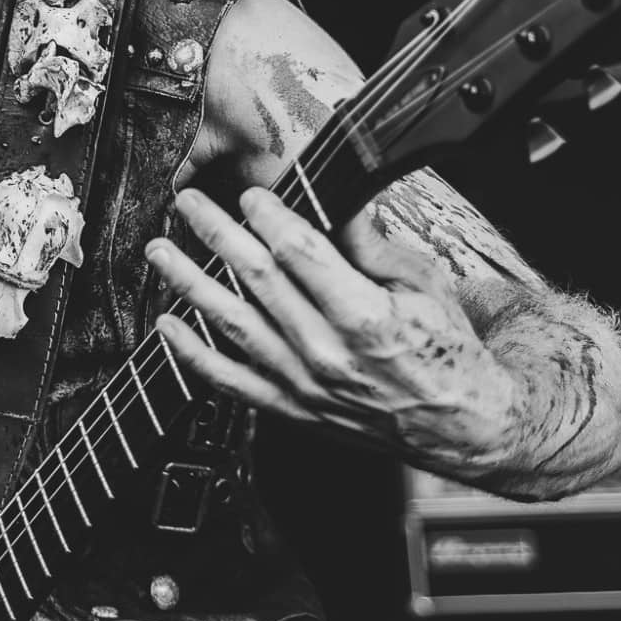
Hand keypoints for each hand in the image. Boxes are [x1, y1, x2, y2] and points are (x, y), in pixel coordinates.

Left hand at [146, 188, 518, 477]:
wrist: (460, 426)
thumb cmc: (446, 351)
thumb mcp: (423, 286)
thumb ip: (370, 245)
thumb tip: (335, 199)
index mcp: (365, 316)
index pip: (299, 252)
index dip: (268, 216)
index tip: (250, 194)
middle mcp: (328, 352)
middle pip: (257, 278)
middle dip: (217, 232)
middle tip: (189, 203)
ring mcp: (304, 384)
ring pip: (232, 324)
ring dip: (189, 283)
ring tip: (160, 252)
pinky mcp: (292, 408)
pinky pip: (230, 381)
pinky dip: (193, 354)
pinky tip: (166, 327)